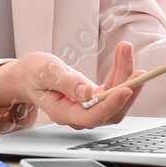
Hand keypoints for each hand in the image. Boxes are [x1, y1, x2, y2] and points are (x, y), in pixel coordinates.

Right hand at [0, 42, 141, 132]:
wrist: (28, 76)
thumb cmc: (32, 74)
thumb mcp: (44, 72)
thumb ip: (65, 82)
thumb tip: (86, 92)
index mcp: (63, 113)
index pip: (92, 116)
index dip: (111, 105)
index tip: (126, 89)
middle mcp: (79, 115)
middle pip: (111, 111)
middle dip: (127, 88)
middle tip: (137, 68)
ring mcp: (88, 108)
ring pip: (115, 100)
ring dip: (126, 76)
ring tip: (126, 50)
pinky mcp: (95, 99)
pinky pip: (113, 89)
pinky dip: (120, 72)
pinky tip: (122, 55)